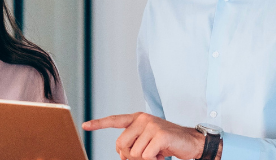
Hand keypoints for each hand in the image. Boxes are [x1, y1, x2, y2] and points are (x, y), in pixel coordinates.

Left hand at [83, 112, 204, 159]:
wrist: (191, 142)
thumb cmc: (167, 143)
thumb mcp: (147, 141)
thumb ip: (132, 143)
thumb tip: (121, 155)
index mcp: (137, 119)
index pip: (114, 120)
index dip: (98, 124)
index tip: (85, 126)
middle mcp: (143, 119)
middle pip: (121, 145)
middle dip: (131, 156)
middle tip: (146, 155)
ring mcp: (152, 125)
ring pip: (134, 153)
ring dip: (145, 159)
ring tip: (157, 152)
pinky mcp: (160, 134)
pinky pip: (146, 156)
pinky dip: (154, 159)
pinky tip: (162, 154)